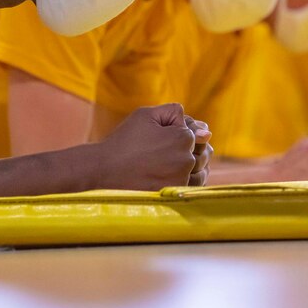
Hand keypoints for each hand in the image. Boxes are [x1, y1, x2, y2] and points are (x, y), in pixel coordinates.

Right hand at [94, 104, 210, 189]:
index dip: (179, 134)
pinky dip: (189, 179)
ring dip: (192, 165)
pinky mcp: (174, 195)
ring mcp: (182, 179)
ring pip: (200, 169)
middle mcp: (186, 159)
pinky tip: (174, 175)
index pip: (194, 133)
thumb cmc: (124, 141)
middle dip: (187, 149)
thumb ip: (174, 112)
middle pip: (200, 152)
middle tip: (163, 152)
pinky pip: (193, 186)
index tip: (161, 138)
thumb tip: (203, 127)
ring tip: (168, 163)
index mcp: (182, 137)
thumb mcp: (146, 115)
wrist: (104, 170)